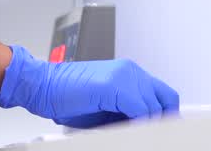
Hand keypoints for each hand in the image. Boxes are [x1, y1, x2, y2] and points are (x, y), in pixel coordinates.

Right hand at [0, 45, 179, 127]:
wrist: (42, 86)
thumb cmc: (67, 96)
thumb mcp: (105, 108)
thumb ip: (127, 113)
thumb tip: (144, 129)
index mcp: (129, 74)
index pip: (163, 95)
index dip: (168, 116)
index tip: (168, 132)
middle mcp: (130, 71)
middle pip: (165, 99)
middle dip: (165, 122)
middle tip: (160, 137)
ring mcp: (123, 76)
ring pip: (154, 106)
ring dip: (151, 125)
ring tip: (146, 138)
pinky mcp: (114, 85)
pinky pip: (141, 109)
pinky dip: (141, 124)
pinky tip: (132, 132)